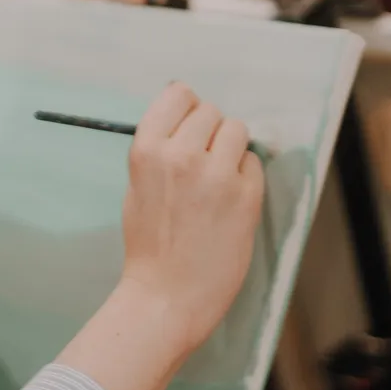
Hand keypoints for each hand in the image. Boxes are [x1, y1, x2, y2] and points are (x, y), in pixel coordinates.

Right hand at [122, 82, 264, 347]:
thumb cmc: (148, 244)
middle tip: (203, 163)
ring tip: (217, 180)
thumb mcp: (137, 187)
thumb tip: (185, 117)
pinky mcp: (246, 196)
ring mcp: (216, 175)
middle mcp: (182, 155)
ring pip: (237, 130)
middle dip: (210, 133)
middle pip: (211, 112)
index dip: (187, 109)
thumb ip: (159, 150)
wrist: (165, 294)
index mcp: (147, 150)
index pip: (178, 95)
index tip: (189, 127)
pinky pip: (253, 163)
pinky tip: (228, 201)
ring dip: (230, 150)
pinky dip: (245, 176)